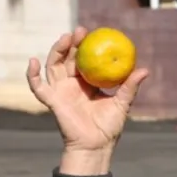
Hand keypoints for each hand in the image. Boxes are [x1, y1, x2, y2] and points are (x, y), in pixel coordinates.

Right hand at [26, 27, 148, 157]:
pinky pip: (38, 87)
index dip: (85, 45)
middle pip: (67, 58)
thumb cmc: (109, 127)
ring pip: (53, 66)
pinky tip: (32, 61)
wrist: (97, 146)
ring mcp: (60, 91)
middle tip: (80, 31)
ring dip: (56, 50)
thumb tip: (144, 69)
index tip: (92, 33)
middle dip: (71, 43)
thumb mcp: (122, 103)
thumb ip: (130, 87)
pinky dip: (31, 75)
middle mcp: (71, 84)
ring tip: (65, 38)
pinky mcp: (52, 101)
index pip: (83, 59)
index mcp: (87, 83)